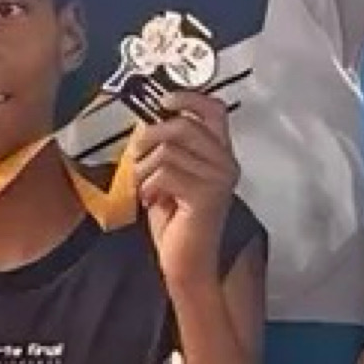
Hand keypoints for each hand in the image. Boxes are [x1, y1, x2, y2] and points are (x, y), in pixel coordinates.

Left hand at [125, 97, 240, 289]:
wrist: (186, 264)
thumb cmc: (177, 225)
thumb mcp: (169, 178)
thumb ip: (165, 150)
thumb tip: (147, 123)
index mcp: (221, 155)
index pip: (214, 110)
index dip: (188, 98)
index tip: (164, 101)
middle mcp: (226, 163)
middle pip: (184, 124)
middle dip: (150, 138)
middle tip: (137, 159)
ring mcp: (219, 178)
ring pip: (168, 150)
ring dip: (144, 169)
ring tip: (144, 189)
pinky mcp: (207, 194)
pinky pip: (165, 172)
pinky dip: (147, 185)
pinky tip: (149, 200)